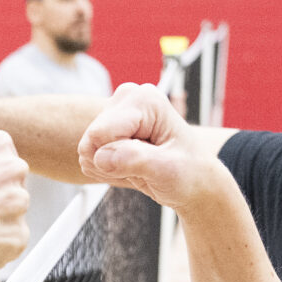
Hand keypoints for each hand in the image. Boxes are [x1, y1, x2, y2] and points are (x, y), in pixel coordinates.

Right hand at [79, 83, 232, 212]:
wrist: (193, 182)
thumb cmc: (189, 173)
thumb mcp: (169, 170)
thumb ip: (135, 159)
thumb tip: (101, 157)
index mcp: (144, 100)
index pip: (100, 133)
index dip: (116, 158)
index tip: (147, 162)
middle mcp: (127, 100)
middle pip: (91, 140)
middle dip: (112, 162)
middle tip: (143, 166)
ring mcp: (115, 114)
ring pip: (87, 150)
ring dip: (110, 167)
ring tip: (139, 166)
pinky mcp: (108, 130)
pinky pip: (88, 156)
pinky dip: (107, 169)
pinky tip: (130, 166)